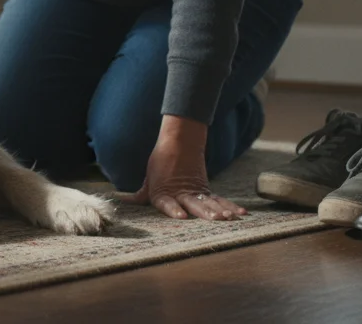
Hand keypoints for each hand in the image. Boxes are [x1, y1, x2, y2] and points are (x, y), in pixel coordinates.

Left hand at [117, 116, 247, 220]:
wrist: (178, 143)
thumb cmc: (160, 164)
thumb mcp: (148, 180)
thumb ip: (139, 195)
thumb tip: (120, 199)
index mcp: (163, 193)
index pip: (168, 203)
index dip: (174, 209)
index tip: (181, 216)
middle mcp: (181, 194)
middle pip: (193, 205)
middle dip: (204, 213)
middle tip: (215, 219)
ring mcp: (195, 192)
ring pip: (209, 203)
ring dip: (220, 211)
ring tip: (229, 218)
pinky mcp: (206, 190)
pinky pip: (220, 200)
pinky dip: (231, 206)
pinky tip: (241, 214)